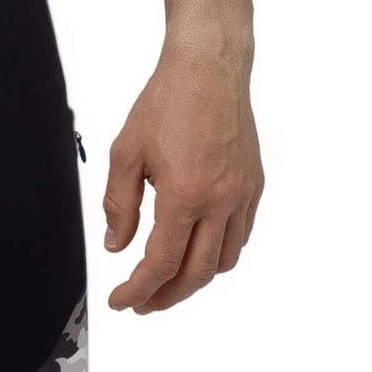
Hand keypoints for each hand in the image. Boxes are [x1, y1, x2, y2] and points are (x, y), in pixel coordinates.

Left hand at [103, 48, 262, 313]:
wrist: (209, 68)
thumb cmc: (167, 102)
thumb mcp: (126, 153)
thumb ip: (118, 206)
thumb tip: (117, 246)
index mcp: (185, 195)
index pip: (162, 263)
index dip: (138, 290)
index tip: (121, 300)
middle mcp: (220, 201)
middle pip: (196, 274)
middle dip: (167, 297)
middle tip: (143, 303)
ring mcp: (243, 195)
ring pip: (224, 261)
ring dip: (195, 279)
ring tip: (169, 281)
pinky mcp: (255, 185)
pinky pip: (241, 236)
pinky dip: (219, 254)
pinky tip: (198, 250)